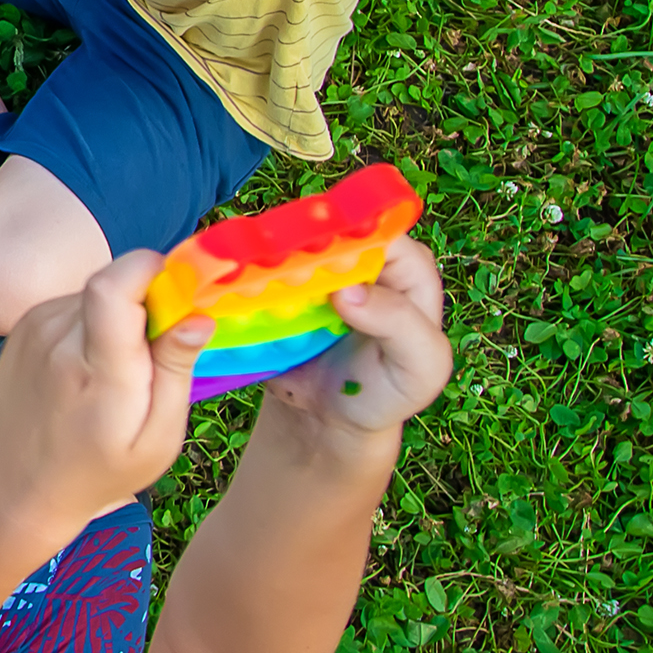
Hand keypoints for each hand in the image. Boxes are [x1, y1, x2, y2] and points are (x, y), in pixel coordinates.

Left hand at [0, 250, 210, 522]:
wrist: (13, 483)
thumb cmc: (97, 471)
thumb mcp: (156, 439)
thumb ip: (176, 371)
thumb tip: (198, 315)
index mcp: (96, 369)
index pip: (114, 285)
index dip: (153, 272)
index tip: (179, 300)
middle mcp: (59, 337)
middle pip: (114, 283)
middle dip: (148, 304)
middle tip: (152, 357)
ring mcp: (36, 326)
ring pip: (98, 291)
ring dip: (121, 317)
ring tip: (117, 371)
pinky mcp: (25, 322)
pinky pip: (77, 302)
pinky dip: (95, 324)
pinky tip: (88, 368)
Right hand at [266, 235, 451, 433]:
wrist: (334, 418)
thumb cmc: (390, 389)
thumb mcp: (420, 366)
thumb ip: (399, 325)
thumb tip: (347, 290)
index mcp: (407, 269)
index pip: (382, 234)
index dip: (352, 237)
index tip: (322, 254)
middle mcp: (361, 261)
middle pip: (329, 234)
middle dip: (303, 245)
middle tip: (278, 265)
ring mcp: (318, 274)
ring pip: (292, 250)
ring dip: (269, 262)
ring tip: (249, 280)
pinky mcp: (283, 290)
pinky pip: (265, 276)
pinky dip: (248, 282)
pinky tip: (233, 294)